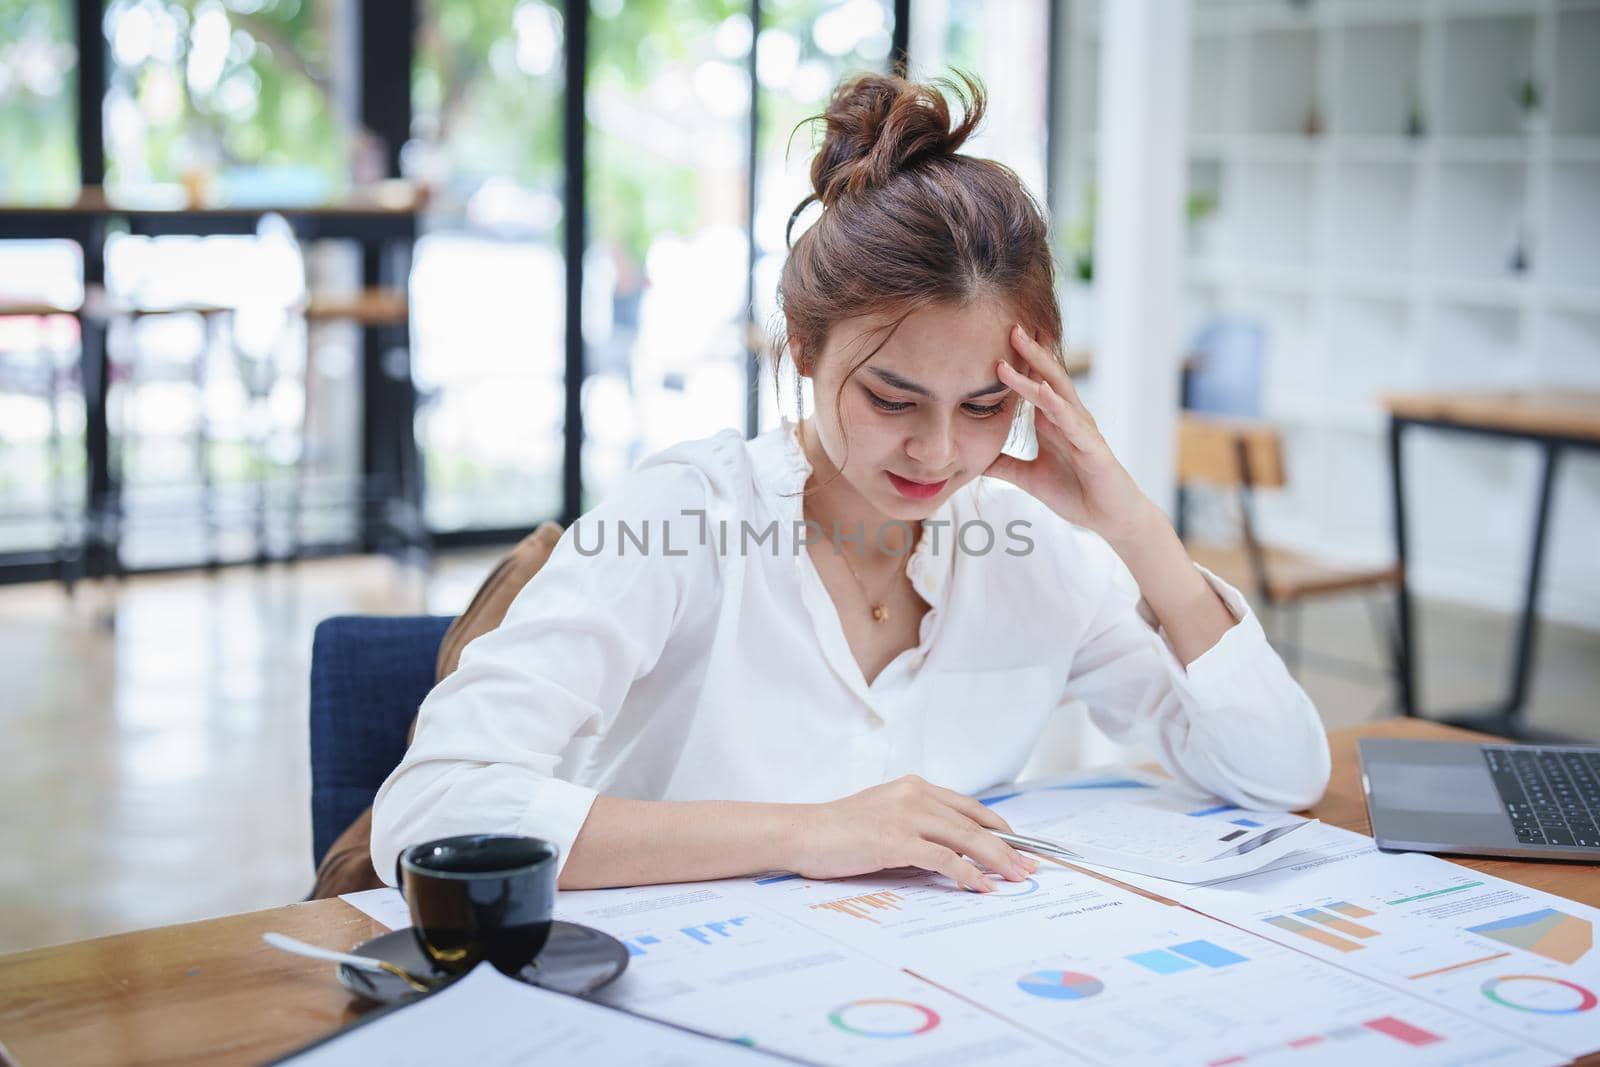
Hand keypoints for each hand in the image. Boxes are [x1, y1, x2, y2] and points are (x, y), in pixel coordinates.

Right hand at [790, 775, 1038, 891]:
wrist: (802, 832)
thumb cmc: (839, 832)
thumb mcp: (885, 820)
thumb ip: (919, 829)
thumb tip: (955, 855)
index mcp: (914, 787)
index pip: (969, 806)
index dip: (999, 827)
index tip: (1021, 846)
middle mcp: (914, 794)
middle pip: (974, 823)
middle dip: (1008, 848)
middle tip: (1030, 868)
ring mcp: (905, 814)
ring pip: (966, 838)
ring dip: (997, 861)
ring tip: (1017, 879)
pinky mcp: (895, 838)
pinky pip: (943, 857)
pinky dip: (967, 873)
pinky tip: (981, 886)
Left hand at [985, 324, 1157, 544]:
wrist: (1109, 517)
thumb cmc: (1074, 492)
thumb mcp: (1027, 477)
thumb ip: (1002, 464)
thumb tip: (971, 460)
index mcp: (1053, 421)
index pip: (1033, 384)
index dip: (1017, 363)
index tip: (994, 339)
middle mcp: (1068, 418)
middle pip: (1047, 377)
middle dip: (1029, 351)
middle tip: (1009, 325)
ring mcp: (1081, 429)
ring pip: (1057, 391)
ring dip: (1038, 367)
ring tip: (1021, 343)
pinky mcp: (1092, 448)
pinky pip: (1072, 422)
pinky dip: (1057, 405)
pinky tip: (1043, 390)